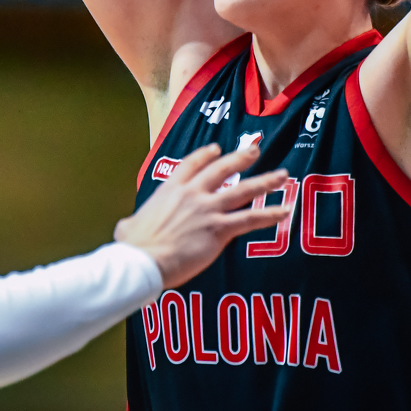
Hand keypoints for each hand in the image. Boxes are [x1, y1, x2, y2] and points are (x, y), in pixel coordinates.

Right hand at [114, 143, 290, 288]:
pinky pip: (250, 218)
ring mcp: (207, 209)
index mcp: (170, 189)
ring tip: (283, 175)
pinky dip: (270, 214)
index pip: (192, 164)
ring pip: (243, 190)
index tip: (217, 149)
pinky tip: (284, 211)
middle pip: (223, 169)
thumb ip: (131, 223)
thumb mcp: (128, 227)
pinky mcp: (219, 229)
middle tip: (255, 150)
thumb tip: (125, 228)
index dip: (206, 155)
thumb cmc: (133, 247)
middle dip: (241, 158)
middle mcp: (192, 193)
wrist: (143, 261)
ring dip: (266, 181)